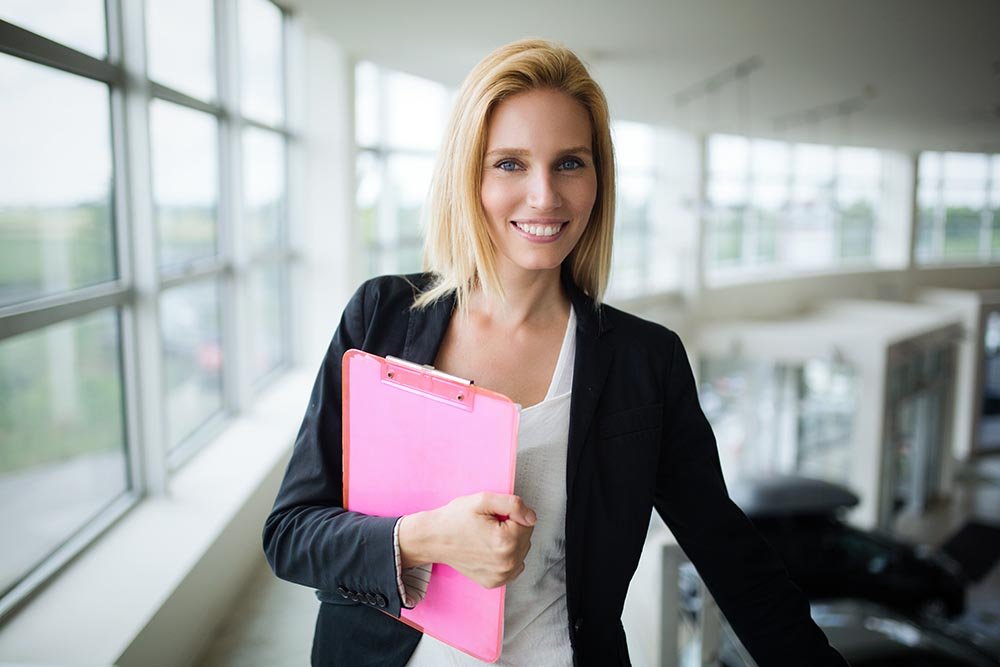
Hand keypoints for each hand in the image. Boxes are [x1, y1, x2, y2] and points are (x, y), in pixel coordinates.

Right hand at [399, 492, 535, 588]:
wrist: (434, 539)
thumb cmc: (455, 519)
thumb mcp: (483, 500)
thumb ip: (513, 505)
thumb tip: (532, 517)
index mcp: (505, 541)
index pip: (528, 522)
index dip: (511, 514)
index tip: (493, 516)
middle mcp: (506, 563)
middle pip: (526, 538)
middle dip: (512, 528)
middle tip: (489, 525)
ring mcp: (501, 576)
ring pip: (521, 552)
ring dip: (510, 542)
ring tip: (487, 537)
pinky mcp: (495, 582)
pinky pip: (514, 566)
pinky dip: (506, 556)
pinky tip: (489, 550)